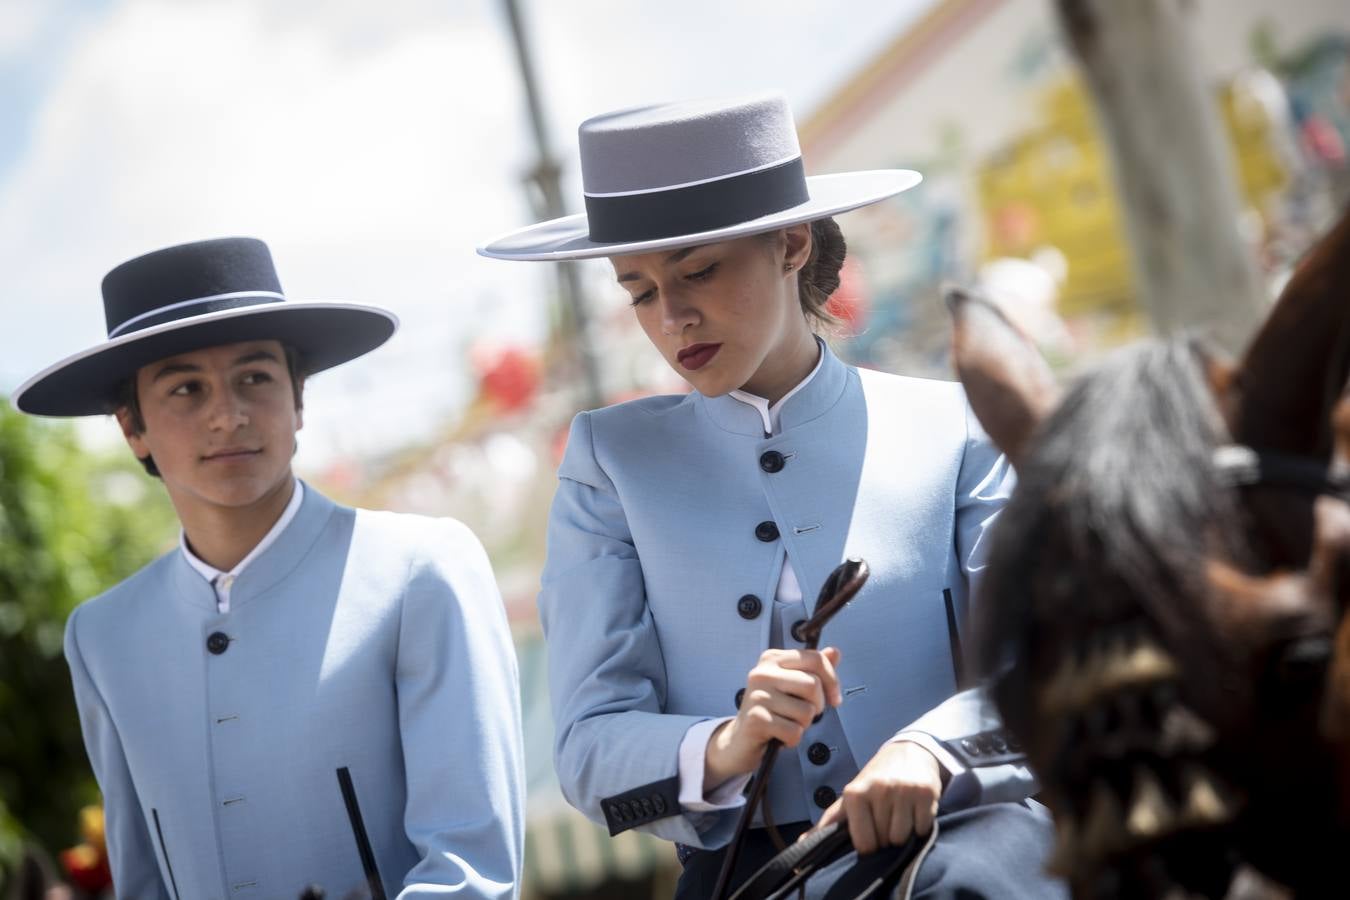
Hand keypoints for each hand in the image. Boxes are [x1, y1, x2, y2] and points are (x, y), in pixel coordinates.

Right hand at [705, 647, 841, 787]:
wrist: (740, 739)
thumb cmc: (771, 711)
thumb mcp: (793, 686)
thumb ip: (814, 669)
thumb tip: (834, 652)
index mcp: (773, 659)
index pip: (815, 659)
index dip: (832, 680)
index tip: (833, 697)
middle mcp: (762, 673)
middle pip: (813, 684)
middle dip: (817, 705)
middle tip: (804, 713)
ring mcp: (758, 695)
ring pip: (806, 711)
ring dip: (803, 724)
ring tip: (787, 723)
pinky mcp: (756, 719)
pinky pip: (794, 731)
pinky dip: (793, 739)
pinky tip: (779, 734)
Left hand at [813, 740, 942, 854]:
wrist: (909, 751)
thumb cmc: (875, 780)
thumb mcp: (850, 797)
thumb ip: (830, 822)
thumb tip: (801, 844)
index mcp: (855, 792)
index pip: (864, 844)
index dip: (869, 845)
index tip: (871, 832)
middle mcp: (878, 789)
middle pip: (884, 842)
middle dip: (886, 838)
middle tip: (887, 819)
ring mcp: (903, 790)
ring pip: (903, 838)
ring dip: (904, 834)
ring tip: (900, 815)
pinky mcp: (926, 792)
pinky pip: (923, 829)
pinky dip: (920, 826)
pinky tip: (915, 811)